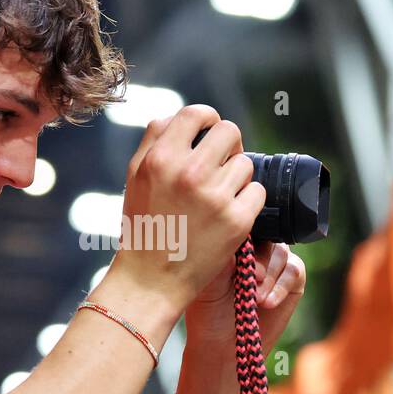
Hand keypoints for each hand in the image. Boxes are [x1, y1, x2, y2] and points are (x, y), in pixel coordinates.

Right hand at [108, 105, 265, 314]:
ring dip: (236, 177)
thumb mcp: (135, 176)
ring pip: (245, 164)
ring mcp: (215, 197)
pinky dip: (247, 201)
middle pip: (230, 132)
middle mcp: (189, 173)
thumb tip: (179, 117)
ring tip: (218, 197)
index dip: (208, 119)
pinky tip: (228, 214)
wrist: (151, 280)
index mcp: (161, 158)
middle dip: (228, 146)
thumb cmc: (144, 226)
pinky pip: (257, 192)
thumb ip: (154, 140)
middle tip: (220, 164)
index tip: (209, 132)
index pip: (197, 114)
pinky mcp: (237, 221)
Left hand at [184, 239, 306, 356]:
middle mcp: (255, 248)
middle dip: (260, 259)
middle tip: (251, 279)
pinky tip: (267, 303)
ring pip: (281, 253)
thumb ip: (222, 261)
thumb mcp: (210, 283)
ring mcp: (275, 262)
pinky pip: (294, 271)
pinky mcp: (292, 279)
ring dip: (269, 277)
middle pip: (267, 236)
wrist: (223, 344)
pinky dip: (281, 287)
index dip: (245, 238)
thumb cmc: (208, 312)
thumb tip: (236, 240)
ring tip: (255, 298)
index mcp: (232, 243)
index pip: (244, 227)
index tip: (238, 260)